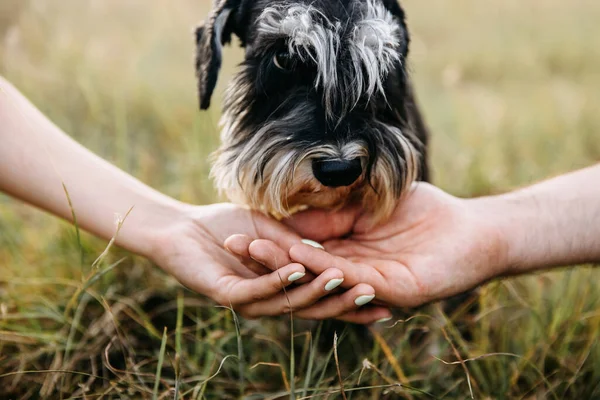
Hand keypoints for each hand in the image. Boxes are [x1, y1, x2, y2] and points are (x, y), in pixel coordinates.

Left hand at [146, 203, 389, 322]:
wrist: (182, 229)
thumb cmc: (229, 228)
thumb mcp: (276, 233)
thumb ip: (302, 243)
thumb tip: (342, 240)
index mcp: (284, 290)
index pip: (325, 299)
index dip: (354, 300)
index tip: (388, 298)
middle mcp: (271, 302)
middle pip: (315, 308)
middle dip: (346, 303)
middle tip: (380, 297)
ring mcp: (250, 301)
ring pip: (290, 302)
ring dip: (318, 292)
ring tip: (347, 279)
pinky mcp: (228, 294)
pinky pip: (258, 290)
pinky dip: (280, 279)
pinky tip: (300, 268)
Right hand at [233, 183, 506, 309]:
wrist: (474, 231)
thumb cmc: (426, 212)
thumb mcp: (370, 203)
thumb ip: (338, 208)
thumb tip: (301, 204)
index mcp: (348, 255)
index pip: (301, 251)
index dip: (271, 242)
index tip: (237, 229)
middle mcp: (354, 275)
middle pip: (303, 268)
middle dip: (266, 256)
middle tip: (231, 245)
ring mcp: (371, 286)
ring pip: (320, 277)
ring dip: (285, 265)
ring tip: (252, 250)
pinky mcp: (392, 292)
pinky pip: (350, 279)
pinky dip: (321, 268)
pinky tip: (296, 254)